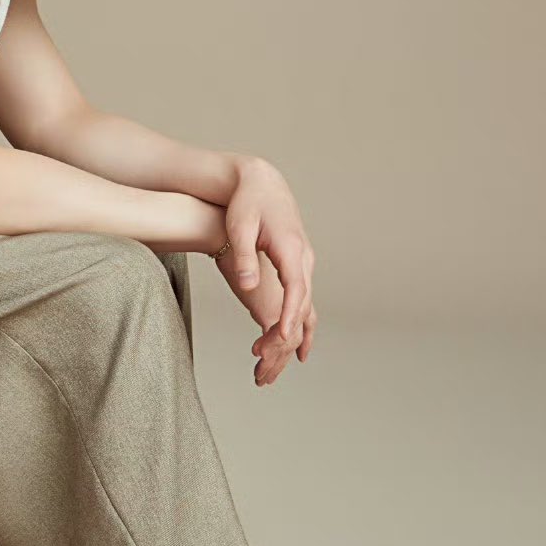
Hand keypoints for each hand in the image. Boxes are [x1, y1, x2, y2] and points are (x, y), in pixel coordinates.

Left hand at [215, 158, 316, 384]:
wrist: (260, 181)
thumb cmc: (246, 201)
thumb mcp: (239, 226)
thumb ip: (244, 256)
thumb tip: (247, 285)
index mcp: (291, 247)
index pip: (295, 288)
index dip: (289, 314)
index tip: (281, 337)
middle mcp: (303, 257)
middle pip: (302, 301)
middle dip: (287, 332)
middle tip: (265, 359)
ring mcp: (303, 261)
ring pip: (306, 303)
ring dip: (295, 332)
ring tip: (283, 363)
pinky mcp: (297, 264)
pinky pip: (302, 298)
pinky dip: (300, 321)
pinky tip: (295, 345)